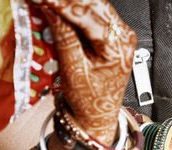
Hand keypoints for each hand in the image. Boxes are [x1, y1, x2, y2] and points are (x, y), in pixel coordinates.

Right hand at [40, 0, 136, 143]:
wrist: (97, 116)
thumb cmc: (90, 101)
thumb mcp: (73, 71)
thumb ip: (64, 39)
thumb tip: (52, 12)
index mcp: (118, 47)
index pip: (87, 16)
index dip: (62, 4)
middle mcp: (123, 37)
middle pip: (93, 4)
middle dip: (67, 0)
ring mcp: (119, 34)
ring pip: (93, 5)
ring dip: (70, 2)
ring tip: (48, 1)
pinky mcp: (111, 35)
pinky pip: (93, 14)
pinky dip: (75, 9)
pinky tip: (59, 6)